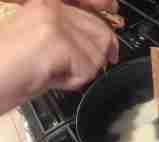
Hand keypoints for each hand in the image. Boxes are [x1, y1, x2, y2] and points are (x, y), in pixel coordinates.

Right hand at [0, 0, 117, 111]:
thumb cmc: (7, 68)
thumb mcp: (42, 44)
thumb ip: (71, 38)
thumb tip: (101, 46)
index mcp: (47, 4)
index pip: (86, 2)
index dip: (103, 4)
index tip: (113, 9)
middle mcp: (52, 8)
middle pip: (101, 31)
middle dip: (99, 55)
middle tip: (85, 68)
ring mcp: (55, 23)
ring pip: (97, 53)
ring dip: (81, 72)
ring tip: (55, 74)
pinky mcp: (58, 42)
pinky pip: (88, 68)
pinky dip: (74, 81)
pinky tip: (53, 79)